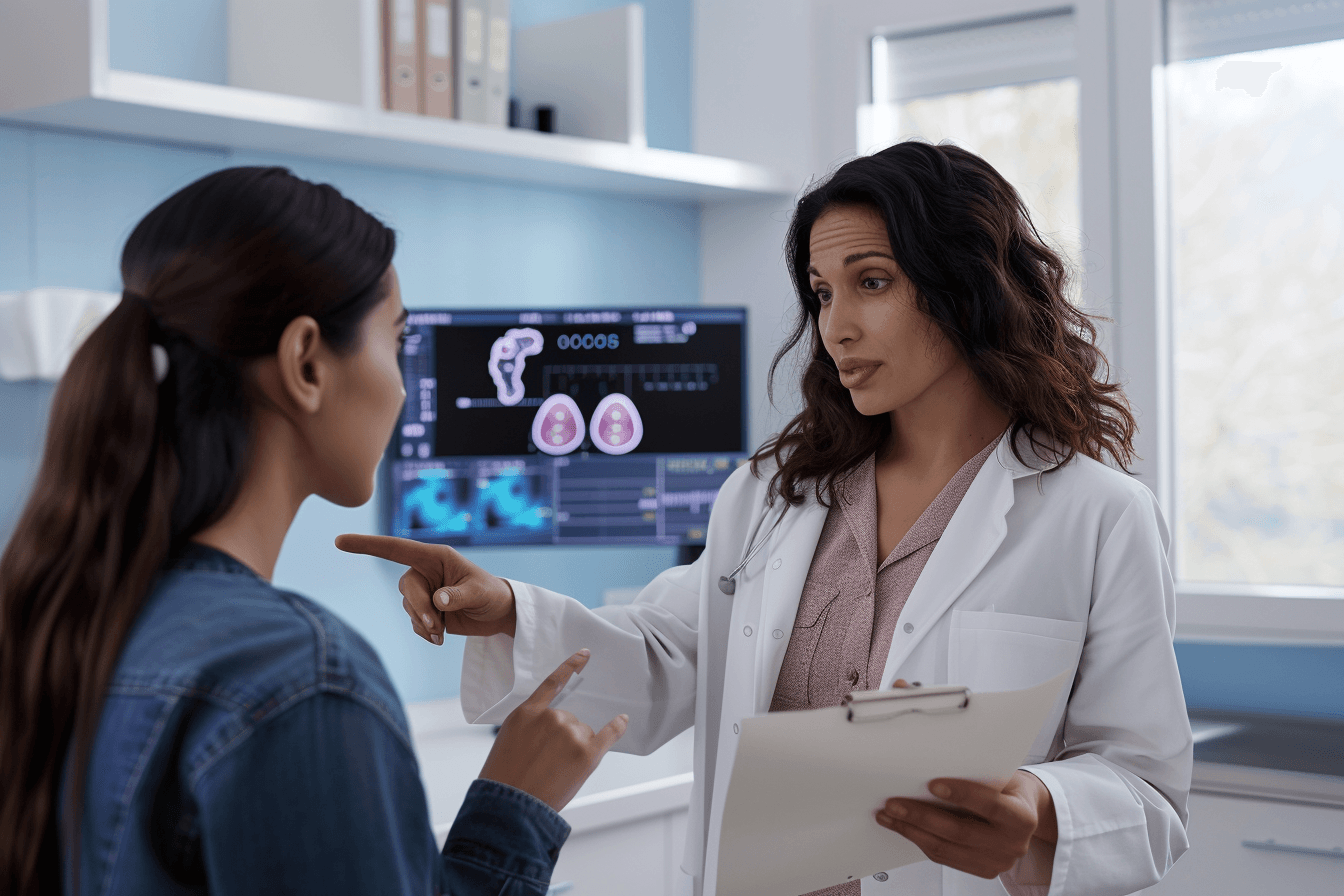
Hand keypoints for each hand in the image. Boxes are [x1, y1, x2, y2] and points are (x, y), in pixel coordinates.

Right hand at [335, 534, 515, 641]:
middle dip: (419, 609)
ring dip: (424, 624)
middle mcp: (425, 571)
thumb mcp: (480, 593)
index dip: (367, 545)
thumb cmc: (492, 594)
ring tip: (443, 632)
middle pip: (406, 588)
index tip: (339, 541)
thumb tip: (437, 600)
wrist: (497, 613)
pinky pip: (414, 623)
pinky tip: (440, 636)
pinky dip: (425, 633)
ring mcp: (422, 592)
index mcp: (435, 556)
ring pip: (408, 608)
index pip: (396, 548)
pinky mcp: (424, 611)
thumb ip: (458, 596)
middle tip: (437, 627)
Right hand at [480, 650, 627, 810]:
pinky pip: (607, 734)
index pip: (553, 682)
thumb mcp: (509, 740)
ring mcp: (571, 733)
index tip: (584, 654)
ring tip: (554, 772)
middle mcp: (552, 717)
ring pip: (582, 734)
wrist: (511, 807)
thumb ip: (532, 723)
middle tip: (543, 764)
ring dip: (574, 750)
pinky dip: (616, 727)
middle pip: (569, 721)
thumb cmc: (505, 778)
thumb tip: (551, 724)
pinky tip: (622, 719)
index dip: (570, 667)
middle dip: (561, 740)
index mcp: (528, 712)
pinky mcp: (587, 753)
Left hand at [875, 771, 1056, 879]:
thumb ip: (978, 774)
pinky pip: (944, 858)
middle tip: (894, 804)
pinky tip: (904, 828)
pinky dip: (920, 841)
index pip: (990, 805)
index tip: (932, 784)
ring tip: (889, 816)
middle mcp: (1013, 844)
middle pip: (960, 832)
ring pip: (946, 849)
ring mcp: (998, 862)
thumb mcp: (1003, 774)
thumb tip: (935, 763)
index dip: (962, 794)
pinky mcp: (982, 870)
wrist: (1026, 812)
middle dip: (922, 817)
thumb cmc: (1009, 788)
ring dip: (912, 832)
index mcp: (1023, 817)